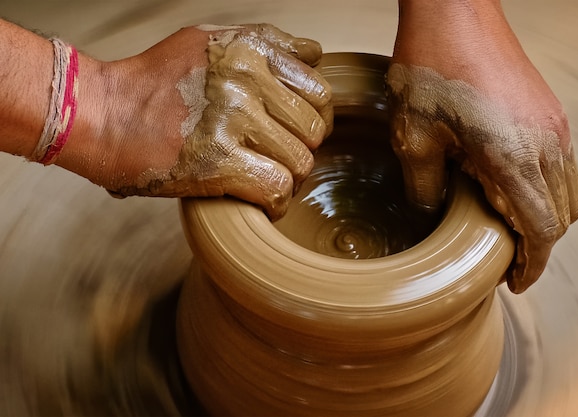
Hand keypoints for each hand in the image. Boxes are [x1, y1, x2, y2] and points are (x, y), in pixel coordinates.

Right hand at [65, 24, 331, 219]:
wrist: (100, 115)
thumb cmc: (151, 83)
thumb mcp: (207, 41)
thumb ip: (262, 43)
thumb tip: (311, 53)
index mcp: (248, 49)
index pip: (318, 89)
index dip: (311, 117)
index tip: (293, 132)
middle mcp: (246, 78)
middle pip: (315, 129)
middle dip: (301, 149)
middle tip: (277, 159)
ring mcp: (233, 119)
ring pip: (301, 161)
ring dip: (288, 177)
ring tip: (265, 177)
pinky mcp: (219, 161)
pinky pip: (277, 189)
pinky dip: (275, 202)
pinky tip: (261, 200)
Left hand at [387, 0, 577, 292]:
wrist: (454, 11)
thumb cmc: (431, 68)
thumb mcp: (413, 137)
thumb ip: (424, 187)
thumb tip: (431, 214)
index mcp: (515, 158)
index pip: (541, 230)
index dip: (531, 264)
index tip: (514, 282)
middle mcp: (547, 145)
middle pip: (561, 217)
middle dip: (538, 246)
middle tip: (506, 261)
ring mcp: (553, 126)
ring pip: (567, 192)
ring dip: (544, 218)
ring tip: (508, 230)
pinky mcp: (549, 112)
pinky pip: (562, 166)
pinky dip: (545, 190)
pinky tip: (511, 189)